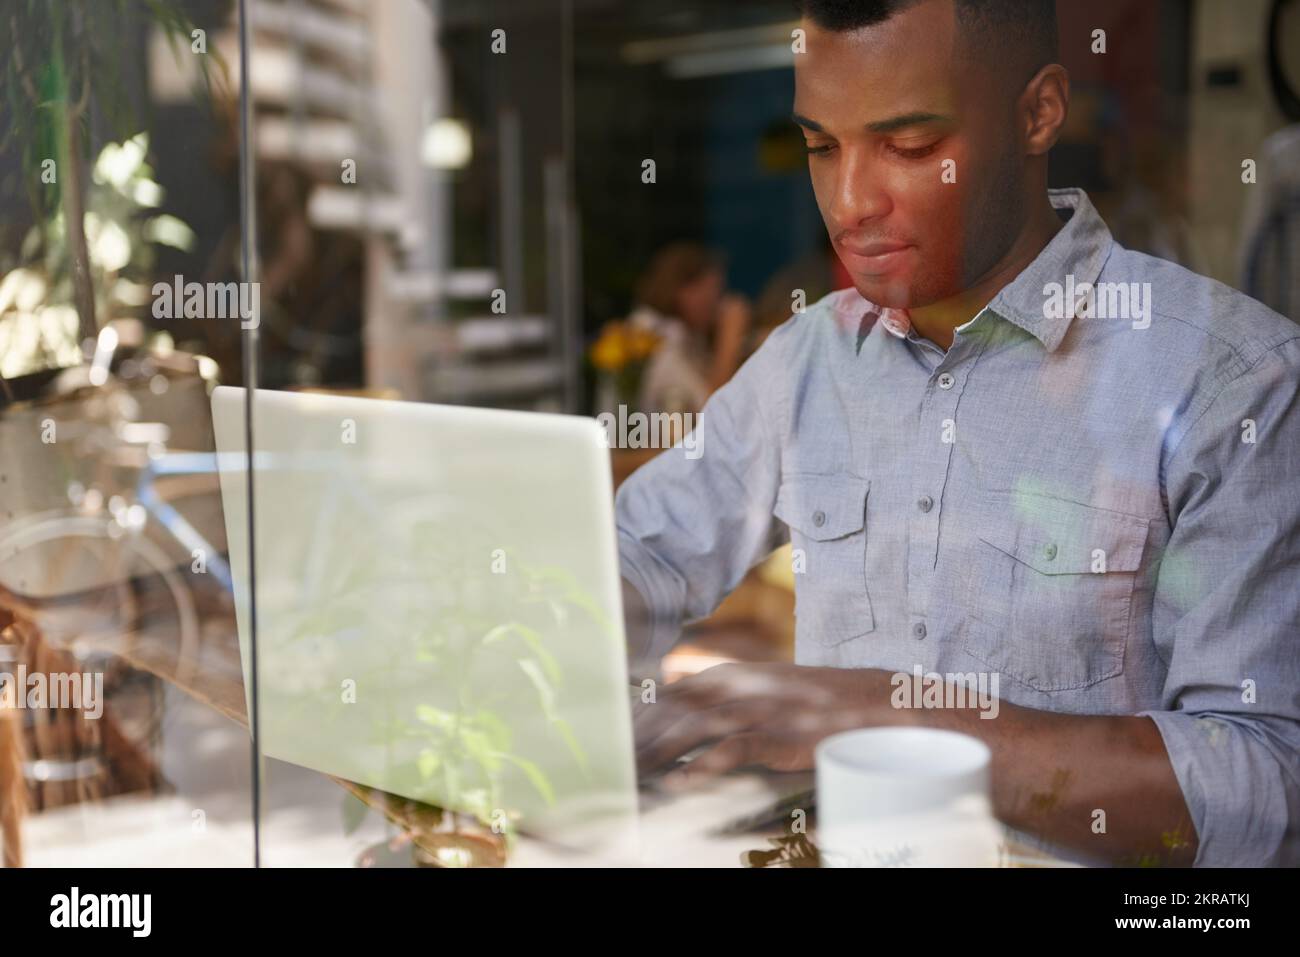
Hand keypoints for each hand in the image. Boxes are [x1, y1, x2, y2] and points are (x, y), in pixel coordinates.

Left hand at [633, 662, 905, 787]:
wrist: (881, 699)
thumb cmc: (821, 699)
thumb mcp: (769, 687)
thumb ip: (730, 694)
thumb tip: (684, 703)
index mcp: (734, 675)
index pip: (671, 694)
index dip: (639, 717)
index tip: (610, 740)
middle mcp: (742, 688)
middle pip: (675, 710)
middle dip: (639, 738)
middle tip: (609, 765)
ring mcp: (762, 710)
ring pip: (696, 727)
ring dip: (659, 753)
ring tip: (630, 776)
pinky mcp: (784, 734)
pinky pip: (737, 748)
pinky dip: (706, 764)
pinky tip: (682, 782)